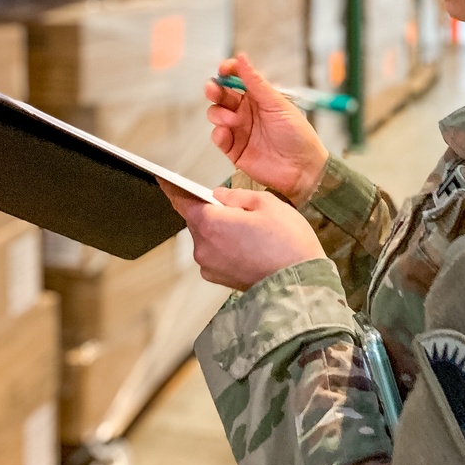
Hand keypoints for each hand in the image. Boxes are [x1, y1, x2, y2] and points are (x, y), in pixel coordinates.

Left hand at [160, 184, 325, 289]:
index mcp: (211, 223)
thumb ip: (237, 196)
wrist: (301, 284)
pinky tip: (250, 245)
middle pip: (198, 219)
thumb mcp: (267, 203)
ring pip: (208, 237)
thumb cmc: (288, 243)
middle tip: (240, 208)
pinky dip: (226, 246)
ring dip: (221, 229)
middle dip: (212, 210)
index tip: (163, 180)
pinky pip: (216, 254)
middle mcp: (203, 247)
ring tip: (251, 230)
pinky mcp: (219, 279)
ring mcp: (210, 266)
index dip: (173, 188)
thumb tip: (220, 196)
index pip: (182, 201)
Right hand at [205, 53, 329, 207]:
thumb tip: (242, 58)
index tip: (223, 69)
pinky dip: (218, 134)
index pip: (238, 78)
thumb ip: (256, 82)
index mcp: (259, 96)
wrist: (302, 169)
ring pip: (216, 114)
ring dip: (218, 113)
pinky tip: (226, 133)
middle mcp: (246, 111)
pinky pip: (218, 137)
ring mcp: (239, 129)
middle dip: (215, 90)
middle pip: (222, 95)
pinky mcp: (234, 149)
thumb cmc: (297, 135)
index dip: (228, 71)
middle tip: (214, 90)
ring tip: (231, 120)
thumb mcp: (277, 104)